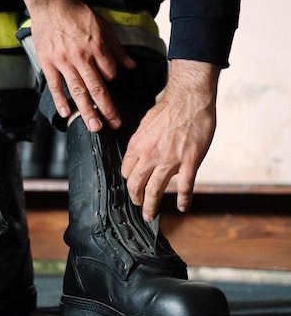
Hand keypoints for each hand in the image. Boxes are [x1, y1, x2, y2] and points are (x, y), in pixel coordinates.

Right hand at [17, 0, 135, 130]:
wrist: (51, 4)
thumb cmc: (77, 14)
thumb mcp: (103, 27)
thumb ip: (117, 49)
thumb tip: (132, 66)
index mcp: (96, 47)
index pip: (110, 73)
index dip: (113, 80)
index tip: (111, 83)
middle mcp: (81, 57)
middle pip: (97, 88)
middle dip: (107, 109)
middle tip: (114, 124)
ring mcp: (63, 61)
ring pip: (77, 91)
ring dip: (87, 111)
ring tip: (94, 126)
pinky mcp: (48, 63)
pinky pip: (55, 86)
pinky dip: (60, 100)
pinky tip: (66, 113)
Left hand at [121, 59, 219, 220]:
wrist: (190, 99)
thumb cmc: (169, 108)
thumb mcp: (145, 124)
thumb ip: (141, 142)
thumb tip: (138, 153)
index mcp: (138, 145)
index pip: (127, 171)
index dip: (129, 181)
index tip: (134, 186)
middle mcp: (150, 155)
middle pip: (136, 184)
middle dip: (136, 198)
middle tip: (139, 206)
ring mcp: (170, 160)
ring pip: (155, 190)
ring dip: (151, 206)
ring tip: (150, 215)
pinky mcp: (189, 161)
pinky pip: (184, 187)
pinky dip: (183, 199)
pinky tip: (182, 206)